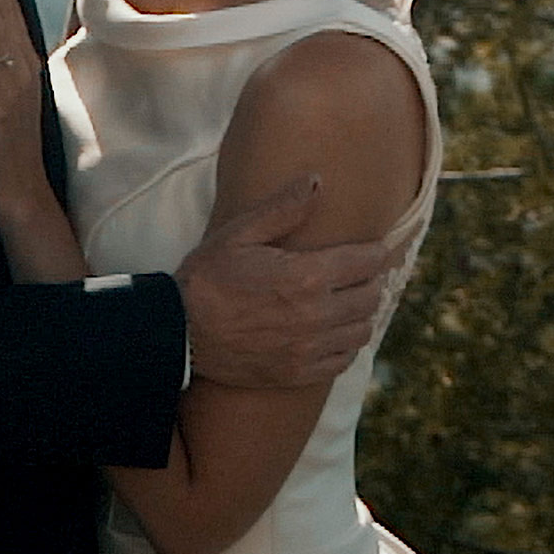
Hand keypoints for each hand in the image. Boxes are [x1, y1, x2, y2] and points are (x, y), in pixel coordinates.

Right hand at [174, 177, 391, 388]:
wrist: (178, 331)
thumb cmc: (206, 277)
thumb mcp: (238, 233)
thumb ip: (282, 208)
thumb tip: (318, 181)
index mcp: (306, 276)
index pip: (367, 262)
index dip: (375, 252)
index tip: (373, 248)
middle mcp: (315, 314)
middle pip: (371, 296)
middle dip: (370, 281)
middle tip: (360, 273)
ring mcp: (308, 348)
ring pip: (362, 330)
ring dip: (361, 314)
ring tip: (349, 301)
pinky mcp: (298, 373)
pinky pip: (343, 360)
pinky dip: (346, 344)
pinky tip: (333, 333)